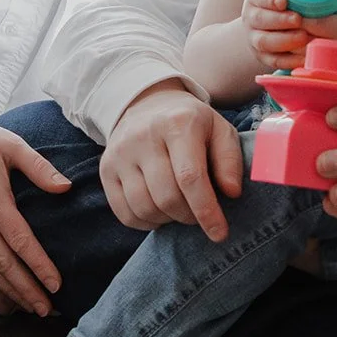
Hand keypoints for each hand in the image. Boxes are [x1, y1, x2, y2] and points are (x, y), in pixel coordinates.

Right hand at [0, 113, 71, 315]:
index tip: (56, 285)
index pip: (21, 242)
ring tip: (29, 306)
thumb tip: (65, 189)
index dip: (39, 267)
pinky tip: (3, 287)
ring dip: (8, 289)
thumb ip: (40, 168)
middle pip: (3, 264)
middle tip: (45, 309)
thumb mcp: (13, 145)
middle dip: (25, 290)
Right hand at [101, 85, 243, 240]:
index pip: (190, 178)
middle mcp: (144, 136)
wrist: (149, 103)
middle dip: (188, 216)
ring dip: (168, 220)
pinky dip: (146, 223)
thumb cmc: (191, 123)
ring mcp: (120, 153)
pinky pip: (124, 213)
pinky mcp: (105, 168)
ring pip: (144, 208)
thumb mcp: (220, 130)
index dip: (206, 211)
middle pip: (166, 197)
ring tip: (180, 209)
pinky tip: (160, 212)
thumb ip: (230, 161)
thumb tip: (231, 193)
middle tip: (199, 213)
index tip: (219, 233)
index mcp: (178, 124)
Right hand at [241, 0, 309, 73]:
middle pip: (260, 20)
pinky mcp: (263, 57)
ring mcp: (254, 39)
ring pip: (264, 42)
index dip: (271, 0)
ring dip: (285, 40)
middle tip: (298, 20)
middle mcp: (250, 18)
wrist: (273, 24)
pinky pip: (274, 60)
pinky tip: (304, 57)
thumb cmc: (286, 4)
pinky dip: (290, 60)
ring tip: (304, 37)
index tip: (283, 2)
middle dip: (280, 20)